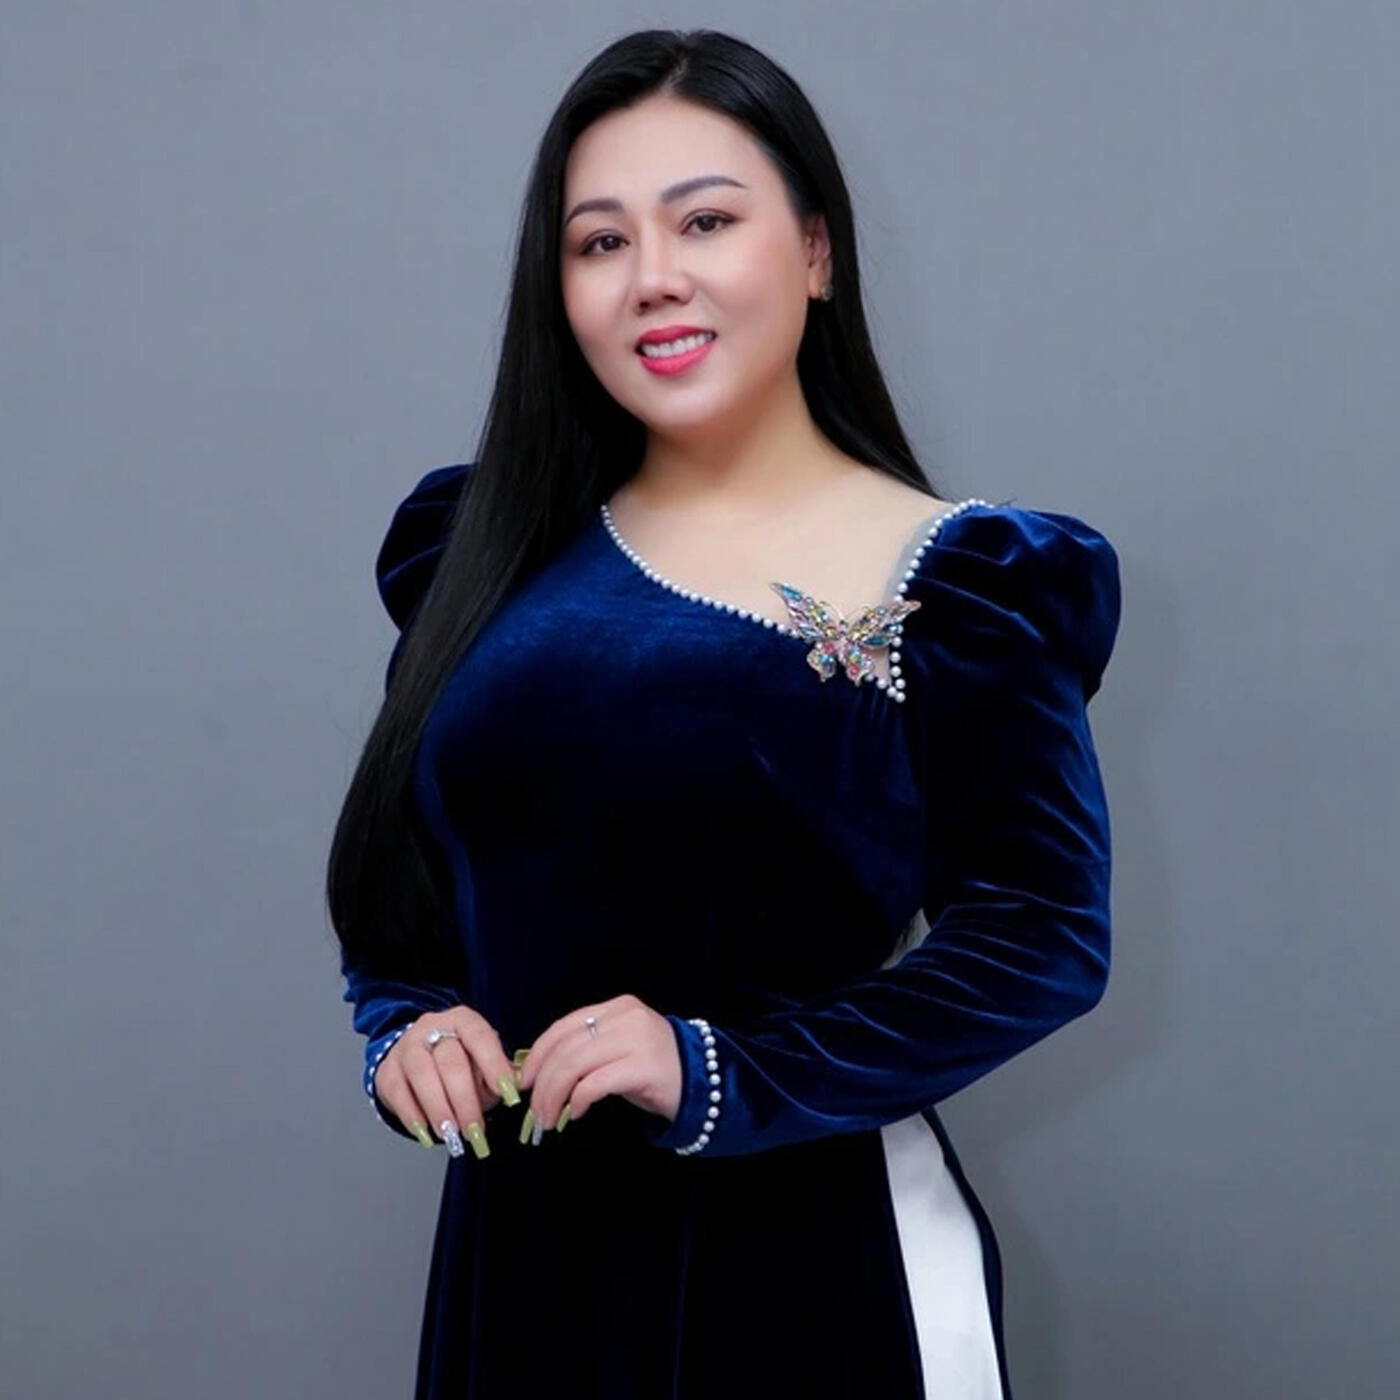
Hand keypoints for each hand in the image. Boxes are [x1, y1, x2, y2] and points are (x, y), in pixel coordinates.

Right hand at [374, 1005, 519, 1154]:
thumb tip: (514, 1089)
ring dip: (438, 1108)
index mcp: (462, 1020)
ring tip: (451, 1134)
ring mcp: (406, 1046)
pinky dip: (412, 1116)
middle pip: (449, 1059)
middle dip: (464, 1099)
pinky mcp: (387, 1069)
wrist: (418, 1058)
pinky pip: (398, 1092)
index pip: (479, 1037)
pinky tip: (426, 1133)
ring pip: (421, 1073)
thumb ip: (497, 1074)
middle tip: (475, 1130)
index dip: (494, 1065)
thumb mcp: (482, 1063)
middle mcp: (432, 1027)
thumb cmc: (460, 1062)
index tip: (508, 1095)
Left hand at [516, 994, 680, 1132]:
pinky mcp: (643, 1068)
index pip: (564, 1026)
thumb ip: (587, 1051)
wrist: (705, 1084)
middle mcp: (626, 1018)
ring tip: (549, 1118)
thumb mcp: (619, 1050)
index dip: (538, 1054)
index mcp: (617, 1008)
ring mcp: (636, 1040)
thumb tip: (541, 1072)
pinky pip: (596, 1083)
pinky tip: (576, 1113)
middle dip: (543, 1083)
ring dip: (554, 1096)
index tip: (525, 1081)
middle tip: (535, 1112)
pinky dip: (578, 1100)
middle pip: (566, 1048)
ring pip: (575, 1065)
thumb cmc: (656, 1070)